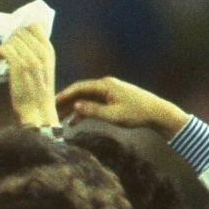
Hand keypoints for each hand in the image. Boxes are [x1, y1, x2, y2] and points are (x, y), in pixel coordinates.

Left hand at [0, 22, 58, 127]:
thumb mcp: (45, 67)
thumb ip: (38, 51)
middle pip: (20, 31)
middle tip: (5, 51)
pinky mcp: (19, 66)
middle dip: (9, 39)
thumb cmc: (38, 90)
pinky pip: (4, 49)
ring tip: (1, 58)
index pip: (35, 25)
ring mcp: (31, 59)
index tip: (15, 40)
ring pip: (11, 39)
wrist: (37, 110)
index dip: (21, 30)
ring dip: (2, 47)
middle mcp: (42, 52)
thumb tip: (23, 36)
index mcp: (49, 51)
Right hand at [55, 76, 188, 138]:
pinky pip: (93, 104)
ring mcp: (108, 92)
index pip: (79, 88)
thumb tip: (75, 107)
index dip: (64, 95)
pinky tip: (74, 123)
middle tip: (51, 113)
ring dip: (73, 109)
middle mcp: (105, 86)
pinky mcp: (111, 100)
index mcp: (105, 85)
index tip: (51, 103)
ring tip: (59, 120)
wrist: (157, 113)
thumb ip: (93, 111)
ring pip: (85, 99)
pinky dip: (83, 112)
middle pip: (80, 93)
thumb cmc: (137, 113)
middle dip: (65, 103)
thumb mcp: (113, 115)